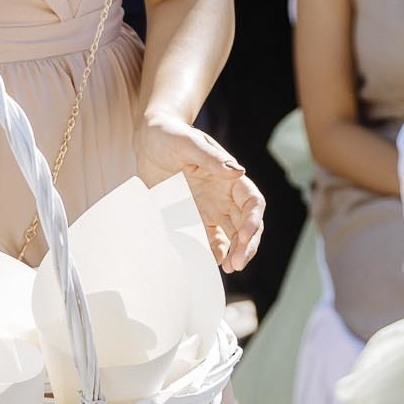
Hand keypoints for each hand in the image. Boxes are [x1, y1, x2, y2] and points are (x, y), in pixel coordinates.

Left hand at [136, 112, 263, 272]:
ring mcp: (210, 209)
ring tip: (228, 268)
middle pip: (246, 225)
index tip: (246, 236)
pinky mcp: (193, 219)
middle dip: (246, 245)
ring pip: (231, 236)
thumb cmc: (171, 135)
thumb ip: (212, 158)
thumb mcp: (188, 143)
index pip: (252, 202)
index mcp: (229, 177)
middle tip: (237, 264)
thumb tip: (238, 171)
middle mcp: (224, 196)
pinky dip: (212, 252)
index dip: (253, 220)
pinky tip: (209, 263)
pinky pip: (208, 239)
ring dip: (233, 252)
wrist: (149, 141)